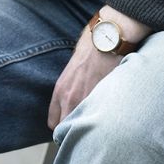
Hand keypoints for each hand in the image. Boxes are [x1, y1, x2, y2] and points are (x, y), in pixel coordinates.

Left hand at [48, 6, 150, 127]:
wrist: (108, 36)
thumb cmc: (93, 45)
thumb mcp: (73, 66)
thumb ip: (71, 84)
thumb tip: (77, 91)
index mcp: (61, 90)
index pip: (54, 122)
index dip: (64, 124)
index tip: (72, 123)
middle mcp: (70, 97)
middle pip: (66, 127)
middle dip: (75, 128)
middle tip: (84, 123)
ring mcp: (87, 98)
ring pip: (83, 124)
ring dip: (89, 122)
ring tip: (97, 117)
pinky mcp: (103, 95)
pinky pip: (100, 114)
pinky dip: (103, 114)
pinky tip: (109, 108)